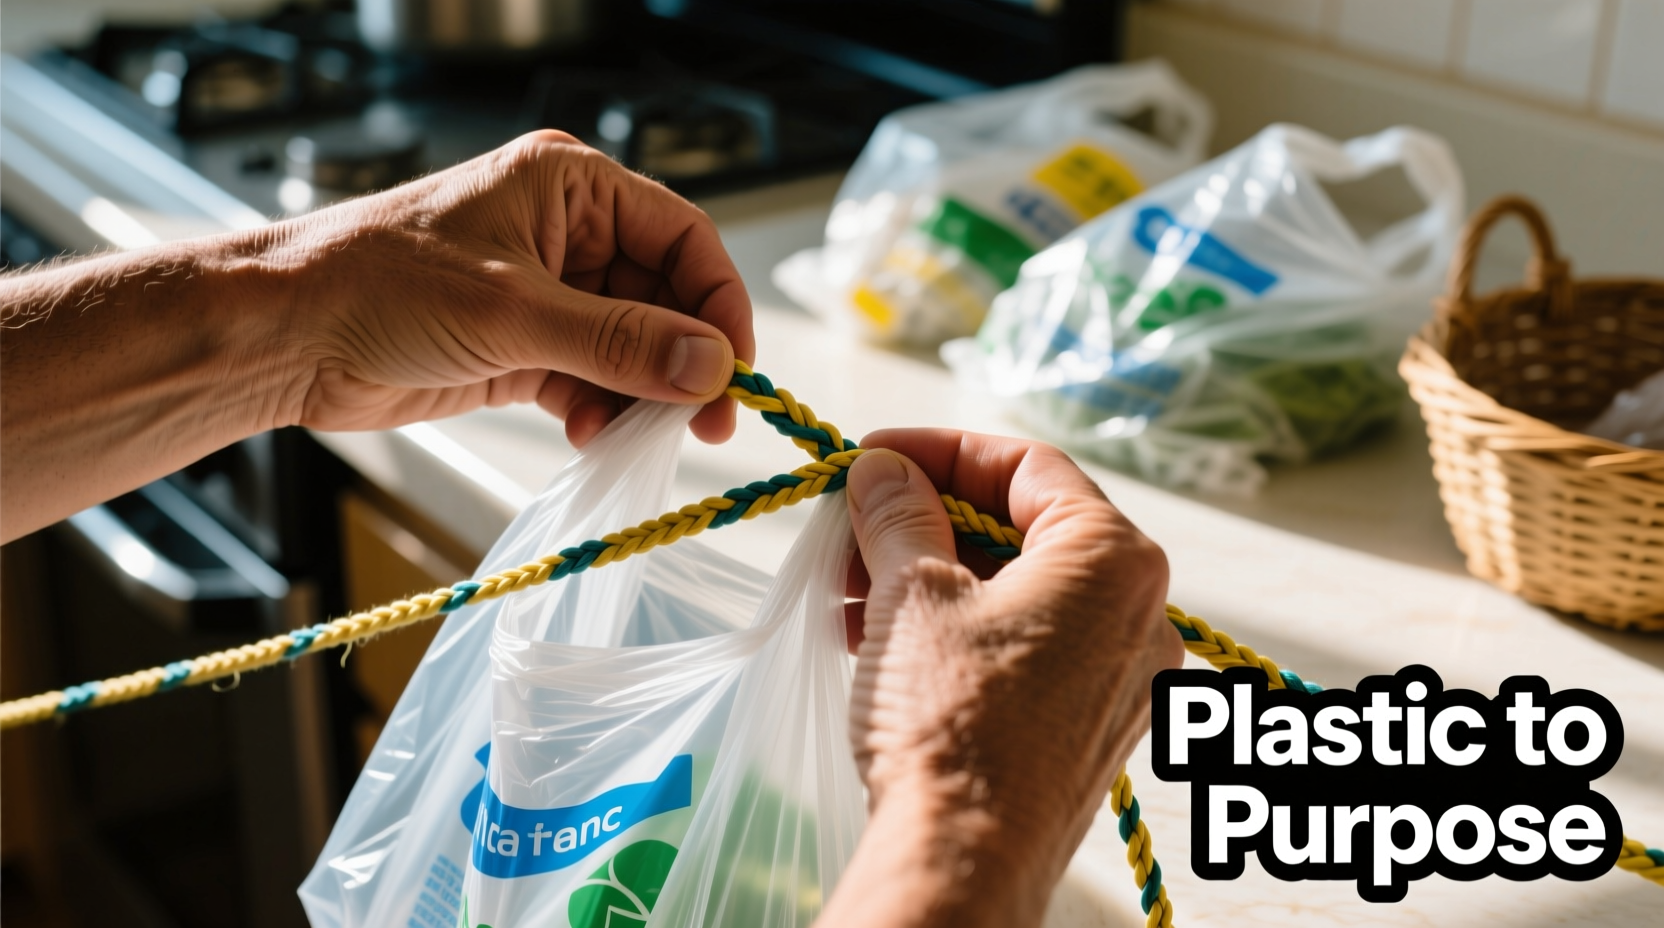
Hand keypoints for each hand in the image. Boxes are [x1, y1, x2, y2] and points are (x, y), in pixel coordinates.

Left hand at [278, 130, 753, 445]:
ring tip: (637, 434)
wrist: (285, 337)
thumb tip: (710, 366)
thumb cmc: (378, 285)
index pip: (682, 237)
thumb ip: (620, 342)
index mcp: (570, 186)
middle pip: (664, 299)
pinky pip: (591, 379)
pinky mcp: (523, 347)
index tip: (734, 367)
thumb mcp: (514, 312)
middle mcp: (566, 233)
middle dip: (682, 361)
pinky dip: (601, 410)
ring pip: (631, 347)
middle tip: (705, 421)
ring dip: (641, 395)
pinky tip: (592, 434)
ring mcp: (546, 293)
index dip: (718, 302)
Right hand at [822, 431, 1181, 927]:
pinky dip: (959, 630)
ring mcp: (1124, 677)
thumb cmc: (949, 716)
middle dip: (929, 519)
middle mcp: (1142, 614)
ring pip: (1019, 592)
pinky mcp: (1092, 727)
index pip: (1028, 465)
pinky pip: (1026, 647)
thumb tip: (884, 468)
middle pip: (1024, 529)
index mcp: (1115, 559)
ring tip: (851, 588)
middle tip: (854, 522)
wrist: (965, 858)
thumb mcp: (912, 590)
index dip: (941, 449)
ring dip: (933, 576)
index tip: (874, 455)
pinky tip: (884, 639)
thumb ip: (899, 511)